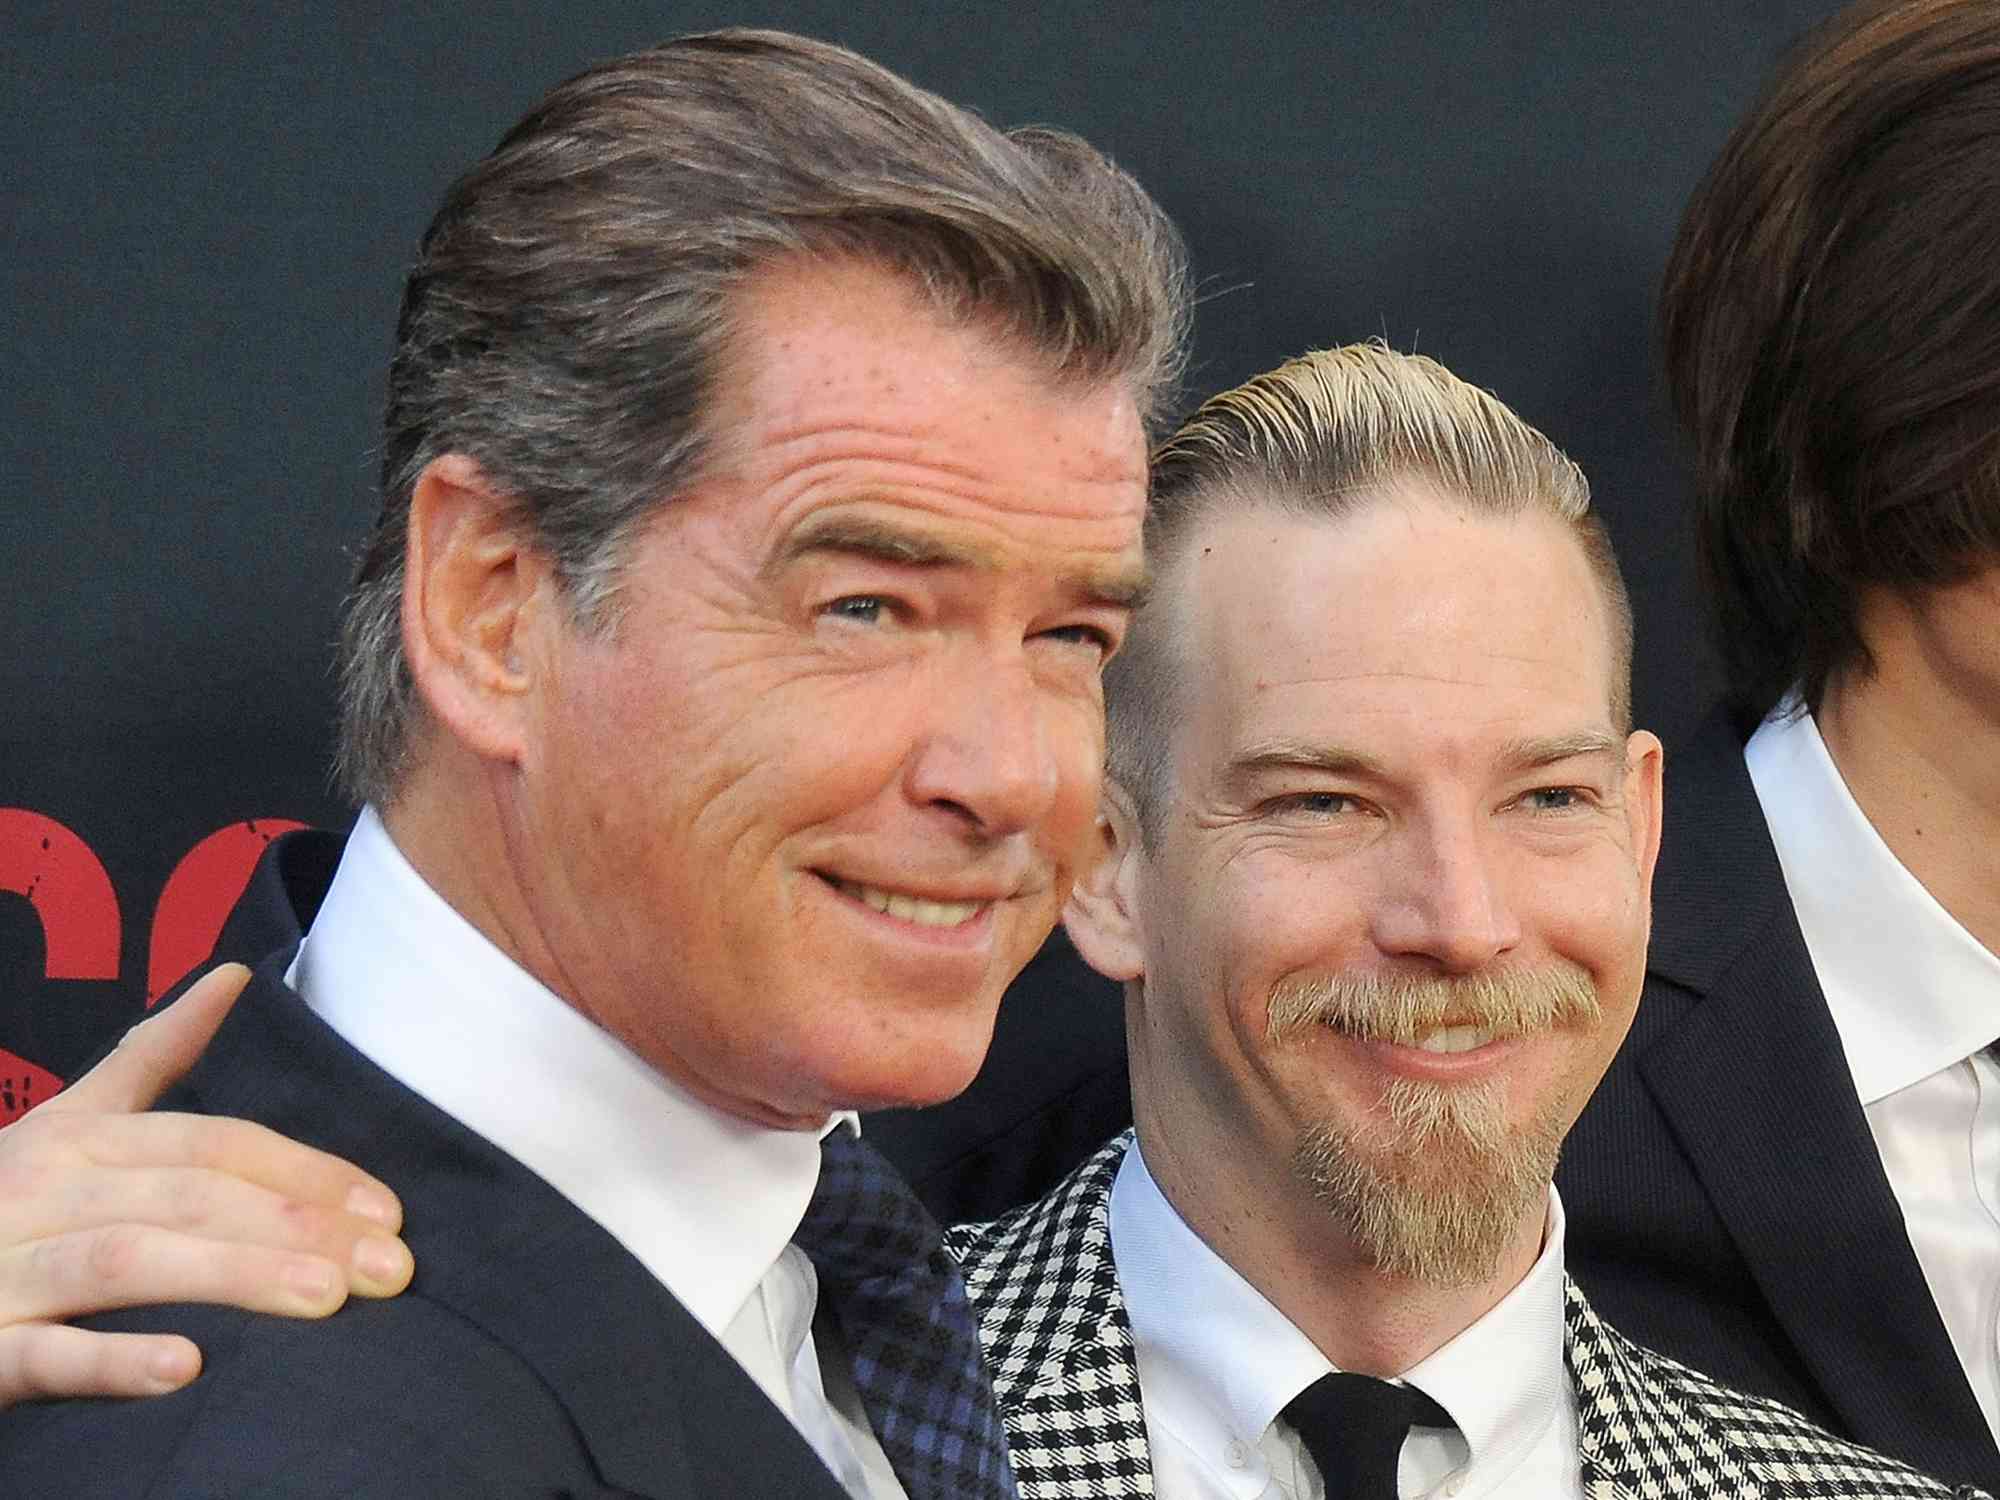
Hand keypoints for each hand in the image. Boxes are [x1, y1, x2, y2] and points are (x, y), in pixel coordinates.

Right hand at [0, 963, 413, 1405]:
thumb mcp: (68, 1124)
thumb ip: (150, 1058)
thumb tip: (234, 977)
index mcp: (75, 1138)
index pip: (212, 1143)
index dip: (305, 1171)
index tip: (388, 1211)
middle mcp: (39, 1190)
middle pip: (186, 1194)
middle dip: (297, 1226)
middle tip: (389, 1268)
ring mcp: (0, 1268)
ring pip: (127, 1259)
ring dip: (233, 1275)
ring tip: (325, 1300)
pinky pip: (42, 1354)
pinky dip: (112, 1360)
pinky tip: (186, 1368)